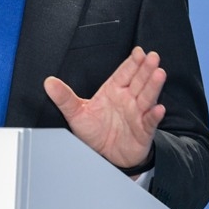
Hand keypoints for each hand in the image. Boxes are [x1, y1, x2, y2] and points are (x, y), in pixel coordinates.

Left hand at [43, 47, 166, 169]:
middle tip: (152, 57)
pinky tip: (158, 108)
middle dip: (146, 69)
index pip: (124, 73)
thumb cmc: (94, 132)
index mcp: (114, 91)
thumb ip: (64, 97)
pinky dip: (154, 115)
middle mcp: (128, 99)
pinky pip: (149, 122)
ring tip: (159, 74)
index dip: (132, 63)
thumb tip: (48, 82)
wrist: (105, 156)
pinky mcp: (143, 131)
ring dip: (153, 86)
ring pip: (147, 97)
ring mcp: (137, 114)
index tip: (138, 52)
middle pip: (139, 81)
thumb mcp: (77, 114)